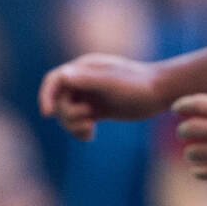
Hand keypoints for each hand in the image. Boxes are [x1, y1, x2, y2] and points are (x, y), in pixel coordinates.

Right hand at [38, 53, 166, 140]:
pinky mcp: (98, 110)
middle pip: (59, 101)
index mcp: (84, 69)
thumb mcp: (112, 83)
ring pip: (67, 113)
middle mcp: (84, 81)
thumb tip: (63, 76)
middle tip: (88, 120)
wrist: (160, 92)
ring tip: (90, 130)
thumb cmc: (138, 84)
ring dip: (73, 125)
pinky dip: (79, 131)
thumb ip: (88, 79)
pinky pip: (79, 122)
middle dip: (68, 115)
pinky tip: (91, 136)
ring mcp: (90, 96)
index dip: (46, 95)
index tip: (47, 114)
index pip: (55, 80)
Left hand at [172, 64, 206, 183]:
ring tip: (191, 152)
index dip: (182, 105)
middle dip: (183, 130)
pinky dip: (198, 170)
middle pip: (191, 128)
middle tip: (183, 132)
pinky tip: (197, 169)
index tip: (175, 108)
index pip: (198, 103)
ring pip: (196, 151)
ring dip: (190, 152)